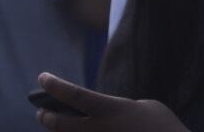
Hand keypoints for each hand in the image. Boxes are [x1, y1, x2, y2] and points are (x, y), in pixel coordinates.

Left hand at [33, 73, 188, 131]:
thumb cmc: (163, 126)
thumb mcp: (144, 106)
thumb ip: (118, 108)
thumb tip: (102, 115)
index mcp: (112, 110)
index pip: (75, 95)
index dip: (55, 86)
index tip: (42, 77)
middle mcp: (100, 130)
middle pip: (61, 125)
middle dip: (47, 117)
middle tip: (41, 112)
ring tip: (53, 124)